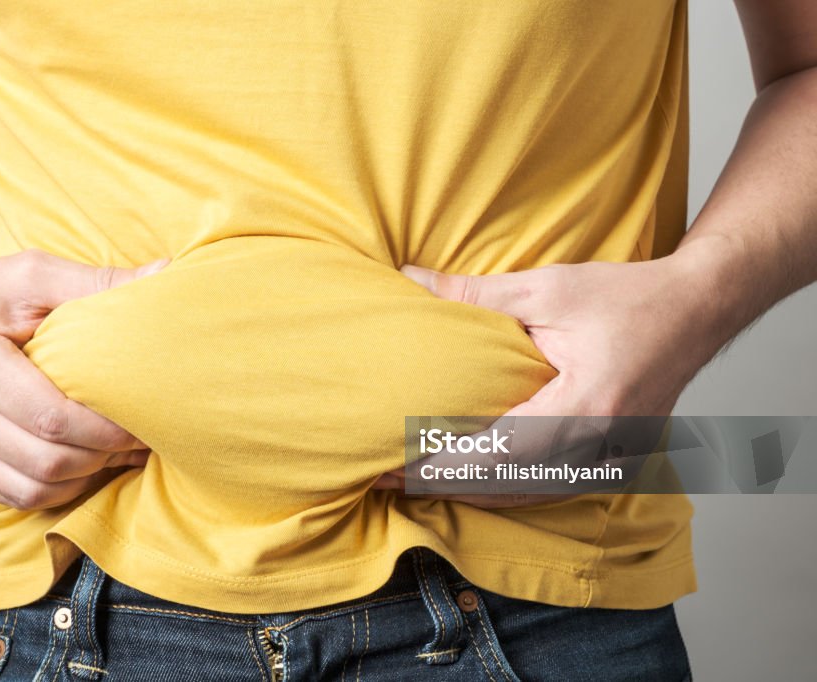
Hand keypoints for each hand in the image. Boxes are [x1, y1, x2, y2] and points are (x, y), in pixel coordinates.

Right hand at [0, 249, 168, 509]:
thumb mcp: (36, 274)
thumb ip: (98, 280)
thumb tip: (163, 274)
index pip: (50, 417)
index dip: (104, 429)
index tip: (143, 420)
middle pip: (47, 459)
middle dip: (104, 455)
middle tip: (143, 438)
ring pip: (35, 488)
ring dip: (86, 476)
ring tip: (121, 452)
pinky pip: (19, 496)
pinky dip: (60, 489)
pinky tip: (87, 464)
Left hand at [374, 251, 717, 507]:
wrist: (697, 309)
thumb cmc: (629, 296)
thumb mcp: (547, 286)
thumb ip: (475, 292)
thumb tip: (410, 280)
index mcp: (587, 408)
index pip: (497, 456)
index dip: (441, 468)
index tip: (393, 467)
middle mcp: (602, 448)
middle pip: (506, 487)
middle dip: (443, 485)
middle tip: (386, 477)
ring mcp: (612, 461)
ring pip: (527, 496)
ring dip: (471, 492)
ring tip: (416, 480)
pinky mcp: (613, 462)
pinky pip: (549, 487)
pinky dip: (505, 487)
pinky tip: (469, 477)